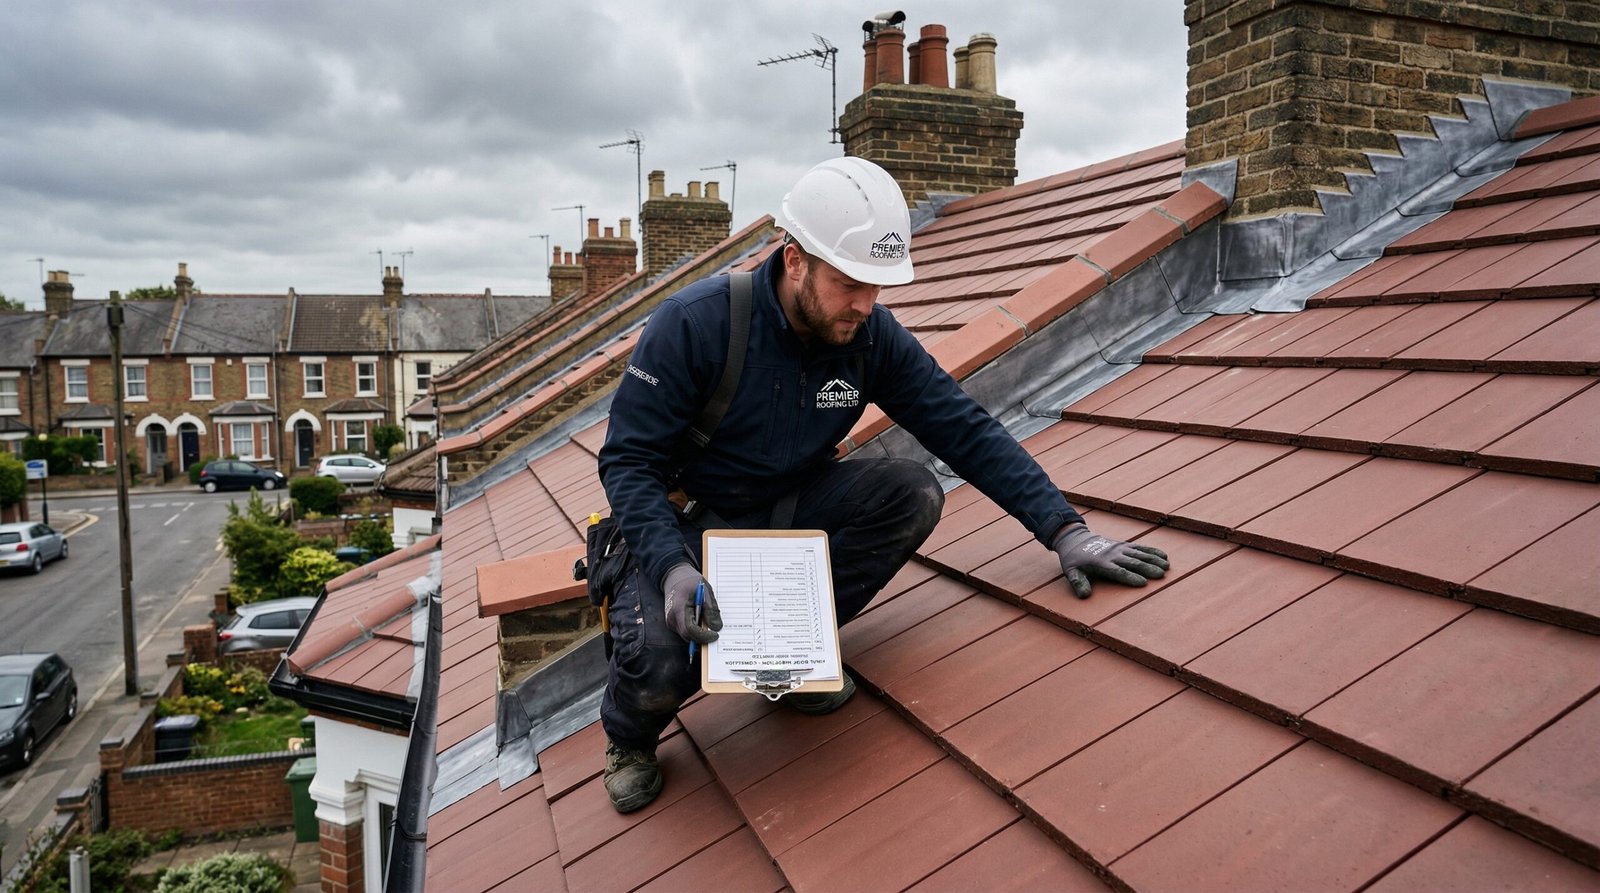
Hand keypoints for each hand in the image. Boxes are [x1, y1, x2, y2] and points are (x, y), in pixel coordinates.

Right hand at [662, 563, 721, 643]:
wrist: (673, 576)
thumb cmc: (689, 581)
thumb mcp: (705, 591)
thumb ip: (711, 609)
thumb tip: (716, 627)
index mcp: (679, 608)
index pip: (690, 630)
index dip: (704, 636)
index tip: (716, 635)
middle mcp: (672, 618)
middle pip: (689, 636)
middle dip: (703, 637)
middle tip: (716, 631)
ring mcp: (670, 622)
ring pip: (687, 636)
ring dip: (699, 634)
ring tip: (708, 623)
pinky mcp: (672, 623)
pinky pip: (685, 632)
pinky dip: (695, 630)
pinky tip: (701, 621)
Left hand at [1052, 524, 1168, 599]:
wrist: (1076, 539)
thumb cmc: (1075, 560)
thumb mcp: (1071, 572)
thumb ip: (1078, 583)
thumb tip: (1085, 595)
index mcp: (1102, 563)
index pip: (1119, 571)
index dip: (1131, 577)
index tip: (1143, 583)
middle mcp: (1113, 555)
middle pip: (1133, 562)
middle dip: (1148, 568)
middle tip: (1161, 575)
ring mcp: (1120, 548)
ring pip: (1140, 554)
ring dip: (1154, 560)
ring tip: (1167, 567)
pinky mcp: (1124, 545)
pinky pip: (1140, 548)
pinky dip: (1152, 551)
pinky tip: (1164, 556)